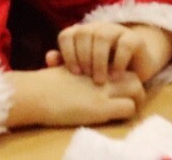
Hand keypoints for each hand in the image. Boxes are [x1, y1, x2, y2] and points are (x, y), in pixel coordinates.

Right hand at [7, 67, 143, 129]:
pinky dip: (126, 111)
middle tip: (129, 97)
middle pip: (133, 75)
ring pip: (136, 88)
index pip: (119, 64)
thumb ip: (66, 63)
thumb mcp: (59, 68)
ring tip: (127, 106)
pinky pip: (128, 107)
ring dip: (135, 99)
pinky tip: (116, 115)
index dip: (121, 74)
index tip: (116, 85)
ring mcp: (103, 91)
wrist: (35, 94)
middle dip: (135, 86)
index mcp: (92, 64)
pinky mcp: (101, 108)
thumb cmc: (42, 84)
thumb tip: (54, 56)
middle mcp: (101, 75)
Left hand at [55, 22, 171, 85]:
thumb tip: (49, 58)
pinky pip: (125, 43)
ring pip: (102, 36)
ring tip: (100, 80)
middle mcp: (97, 28)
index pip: (67, 35)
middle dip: (83, 57)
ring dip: (99, 59)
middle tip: (87, 78)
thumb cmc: (104, 71)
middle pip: (84, 33)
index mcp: (81, 34)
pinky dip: (119, 60)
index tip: (73, 72)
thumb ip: (66, 64)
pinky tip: (116, 76)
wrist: (136, 69)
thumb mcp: (85, 70)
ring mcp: (116, 31)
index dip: (67, 53)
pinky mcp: (134, 39)